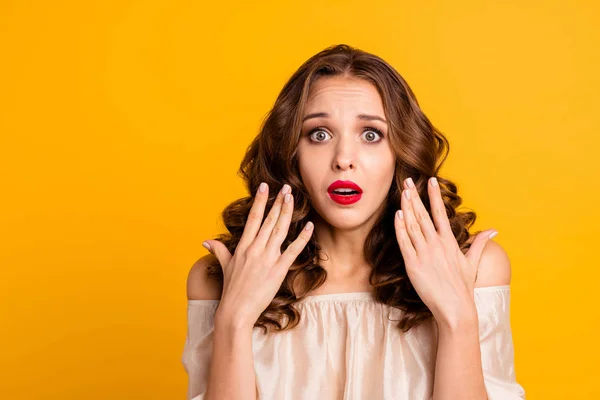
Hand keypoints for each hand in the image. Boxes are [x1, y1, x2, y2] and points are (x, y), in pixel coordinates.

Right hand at [202, 182, 313, 328]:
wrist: (236, 311)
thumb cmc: (231, 290)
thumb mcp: (225, 267)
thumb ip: (219, 250)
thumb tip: (206, 241)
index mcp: (243, 247)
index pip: (253, 218)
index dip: (259, 201)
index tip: (265, 187)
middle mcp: (255, 249)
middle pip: (269, 220)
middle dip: (278, 202)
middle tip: (286, 187)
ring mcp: (267, 259)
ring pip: (279, 230)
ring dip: (287, 213)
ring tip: (293, 198)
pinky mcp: (278, 270)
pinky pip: (292, 251)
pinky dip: (302, 238)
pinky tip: (308, 226)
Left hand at [394, 177, 497, 326]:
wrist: (455, 309)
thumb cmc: (463, 287)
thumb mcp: (472, 263)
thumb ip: (480, 244)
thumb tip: (494, 230)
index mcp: (450, 242)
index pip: (441, 213)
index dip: (435, 196)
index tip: (431, 181)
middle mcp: (436, 245)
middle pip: (423, 215)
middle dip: (415, 196)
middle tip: (407, 181)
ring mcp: (424, 254)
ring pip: (412, 225)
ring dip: (406, 207)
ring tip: (402, 193)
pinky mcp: (413, 265)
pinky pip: (404, 242)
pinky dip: (400, 228)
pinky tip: (397, 215)